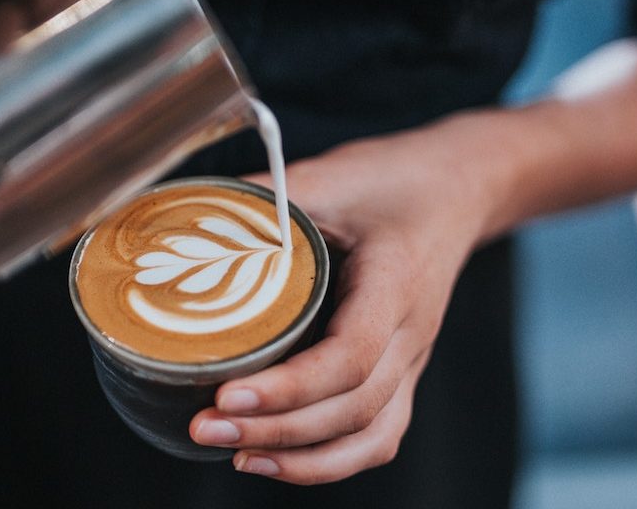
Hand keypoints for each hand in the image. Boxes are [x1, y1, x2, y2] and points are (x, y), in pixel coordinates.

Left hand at [187, 118, 499, 483]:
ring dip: (302, 458)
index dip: (289, 385)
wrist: (456, 189)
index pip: (351, 354)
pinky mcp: (402, 373)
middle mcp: (413, 332)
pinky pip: (377, 436)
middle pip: (354, 406)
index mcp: (396, 282)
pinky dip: (329, 461)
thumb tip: (180, 217)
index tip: (227, 394)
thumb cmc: (392, 181)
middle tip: (206, 427)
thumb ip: (259, 198)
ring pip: (371, 435)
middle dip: (276, 429)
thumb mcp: (326, 175)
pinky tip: (275, 460)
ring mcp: (413, 359)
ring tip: (235, 455)